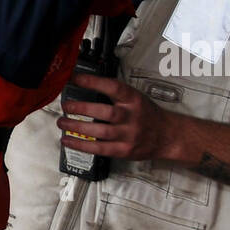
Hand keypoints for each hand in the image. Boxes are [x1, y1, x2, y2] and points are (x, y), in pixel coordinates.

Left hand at [57, 72, 174, 160]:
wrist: (167, 136)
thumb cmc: (148, 114)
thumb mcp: (135, 97)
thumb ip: (115, 94)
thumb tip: (85, 86)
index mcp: (133, 99)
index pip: (112, 87)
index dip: (92, 82)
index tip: (74, 78)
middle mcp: (131, 117)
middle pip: (105, 112)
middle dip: (81, 109)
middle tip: (65, 106)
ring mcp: (128, 135)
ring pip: (100, 132)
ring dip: (77, 128)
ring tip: (62, 123)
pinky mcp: (124, 151)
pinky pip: (99, 149)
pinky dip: (81, 145)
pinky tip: (68, 141)